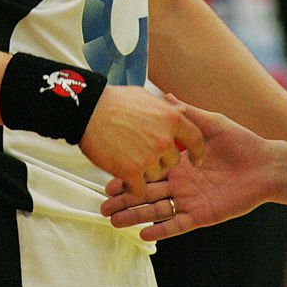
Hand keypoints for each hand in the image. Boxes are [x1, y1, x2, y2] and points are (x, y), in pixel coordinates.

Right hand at [79, 86, 203, 198]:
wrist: (88, 110)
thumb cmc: (115, 101)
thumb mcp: (148, 97)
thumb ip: (167, 108)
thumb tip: (179, 109)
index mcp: (172, 118)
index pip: (196, 139)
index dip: (197, 151)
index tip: (196, 159)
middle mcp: (164, 139)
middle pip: (174, 161)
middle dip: (163, 161)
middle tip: (146, 156)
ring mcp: (149, 157)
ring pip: (156, 175)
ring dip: (145, 172)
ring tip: (129, 162)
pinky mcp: (131, 172)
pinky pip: (140, 189)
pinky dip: (133, 188)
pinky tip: (126, 181)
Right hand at [101, 103, 273, 239]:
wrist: (266, 165)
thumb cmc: (241, 142)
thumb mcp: (211, 123)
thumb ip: (188, 114)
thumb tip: (166, 96)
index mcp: (180, 163)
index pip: (148, 170)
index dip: (128, 175)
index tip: (108, 178)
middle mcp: (181, 183)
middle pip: (146, 193)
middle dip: (124, 199)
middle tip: (102, 205)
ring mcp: (190, 200)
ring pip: (157, 210)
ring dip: (135, 216)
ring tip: (113, 222)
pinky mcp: (202, 215)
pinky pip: (178, 224)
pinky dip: (162, 230)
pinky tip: (143, 234)